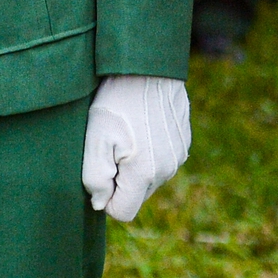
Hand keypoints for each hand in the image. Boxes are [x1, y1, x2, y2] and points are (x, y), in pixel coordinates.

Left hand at [81, 74, 190, 220]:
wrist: (148, 65)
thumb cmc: (117, 99)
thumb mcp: (96, 137)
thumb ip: (94, 177)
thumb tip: (100, 203)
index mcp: (144, 173)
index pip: (122, 212)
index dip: (106, 196)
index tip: (100, 168)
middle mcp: (166, 170)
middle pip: (136, 194)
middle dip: (120, 179)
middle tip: (110, 144)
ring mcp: (178, 156)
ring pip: (148, 177)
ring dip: (135, 164)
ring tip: (125, 131)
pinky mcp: (183, 142)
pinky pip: (161, 159)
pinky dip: (149, 150)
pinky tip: (140, 124)